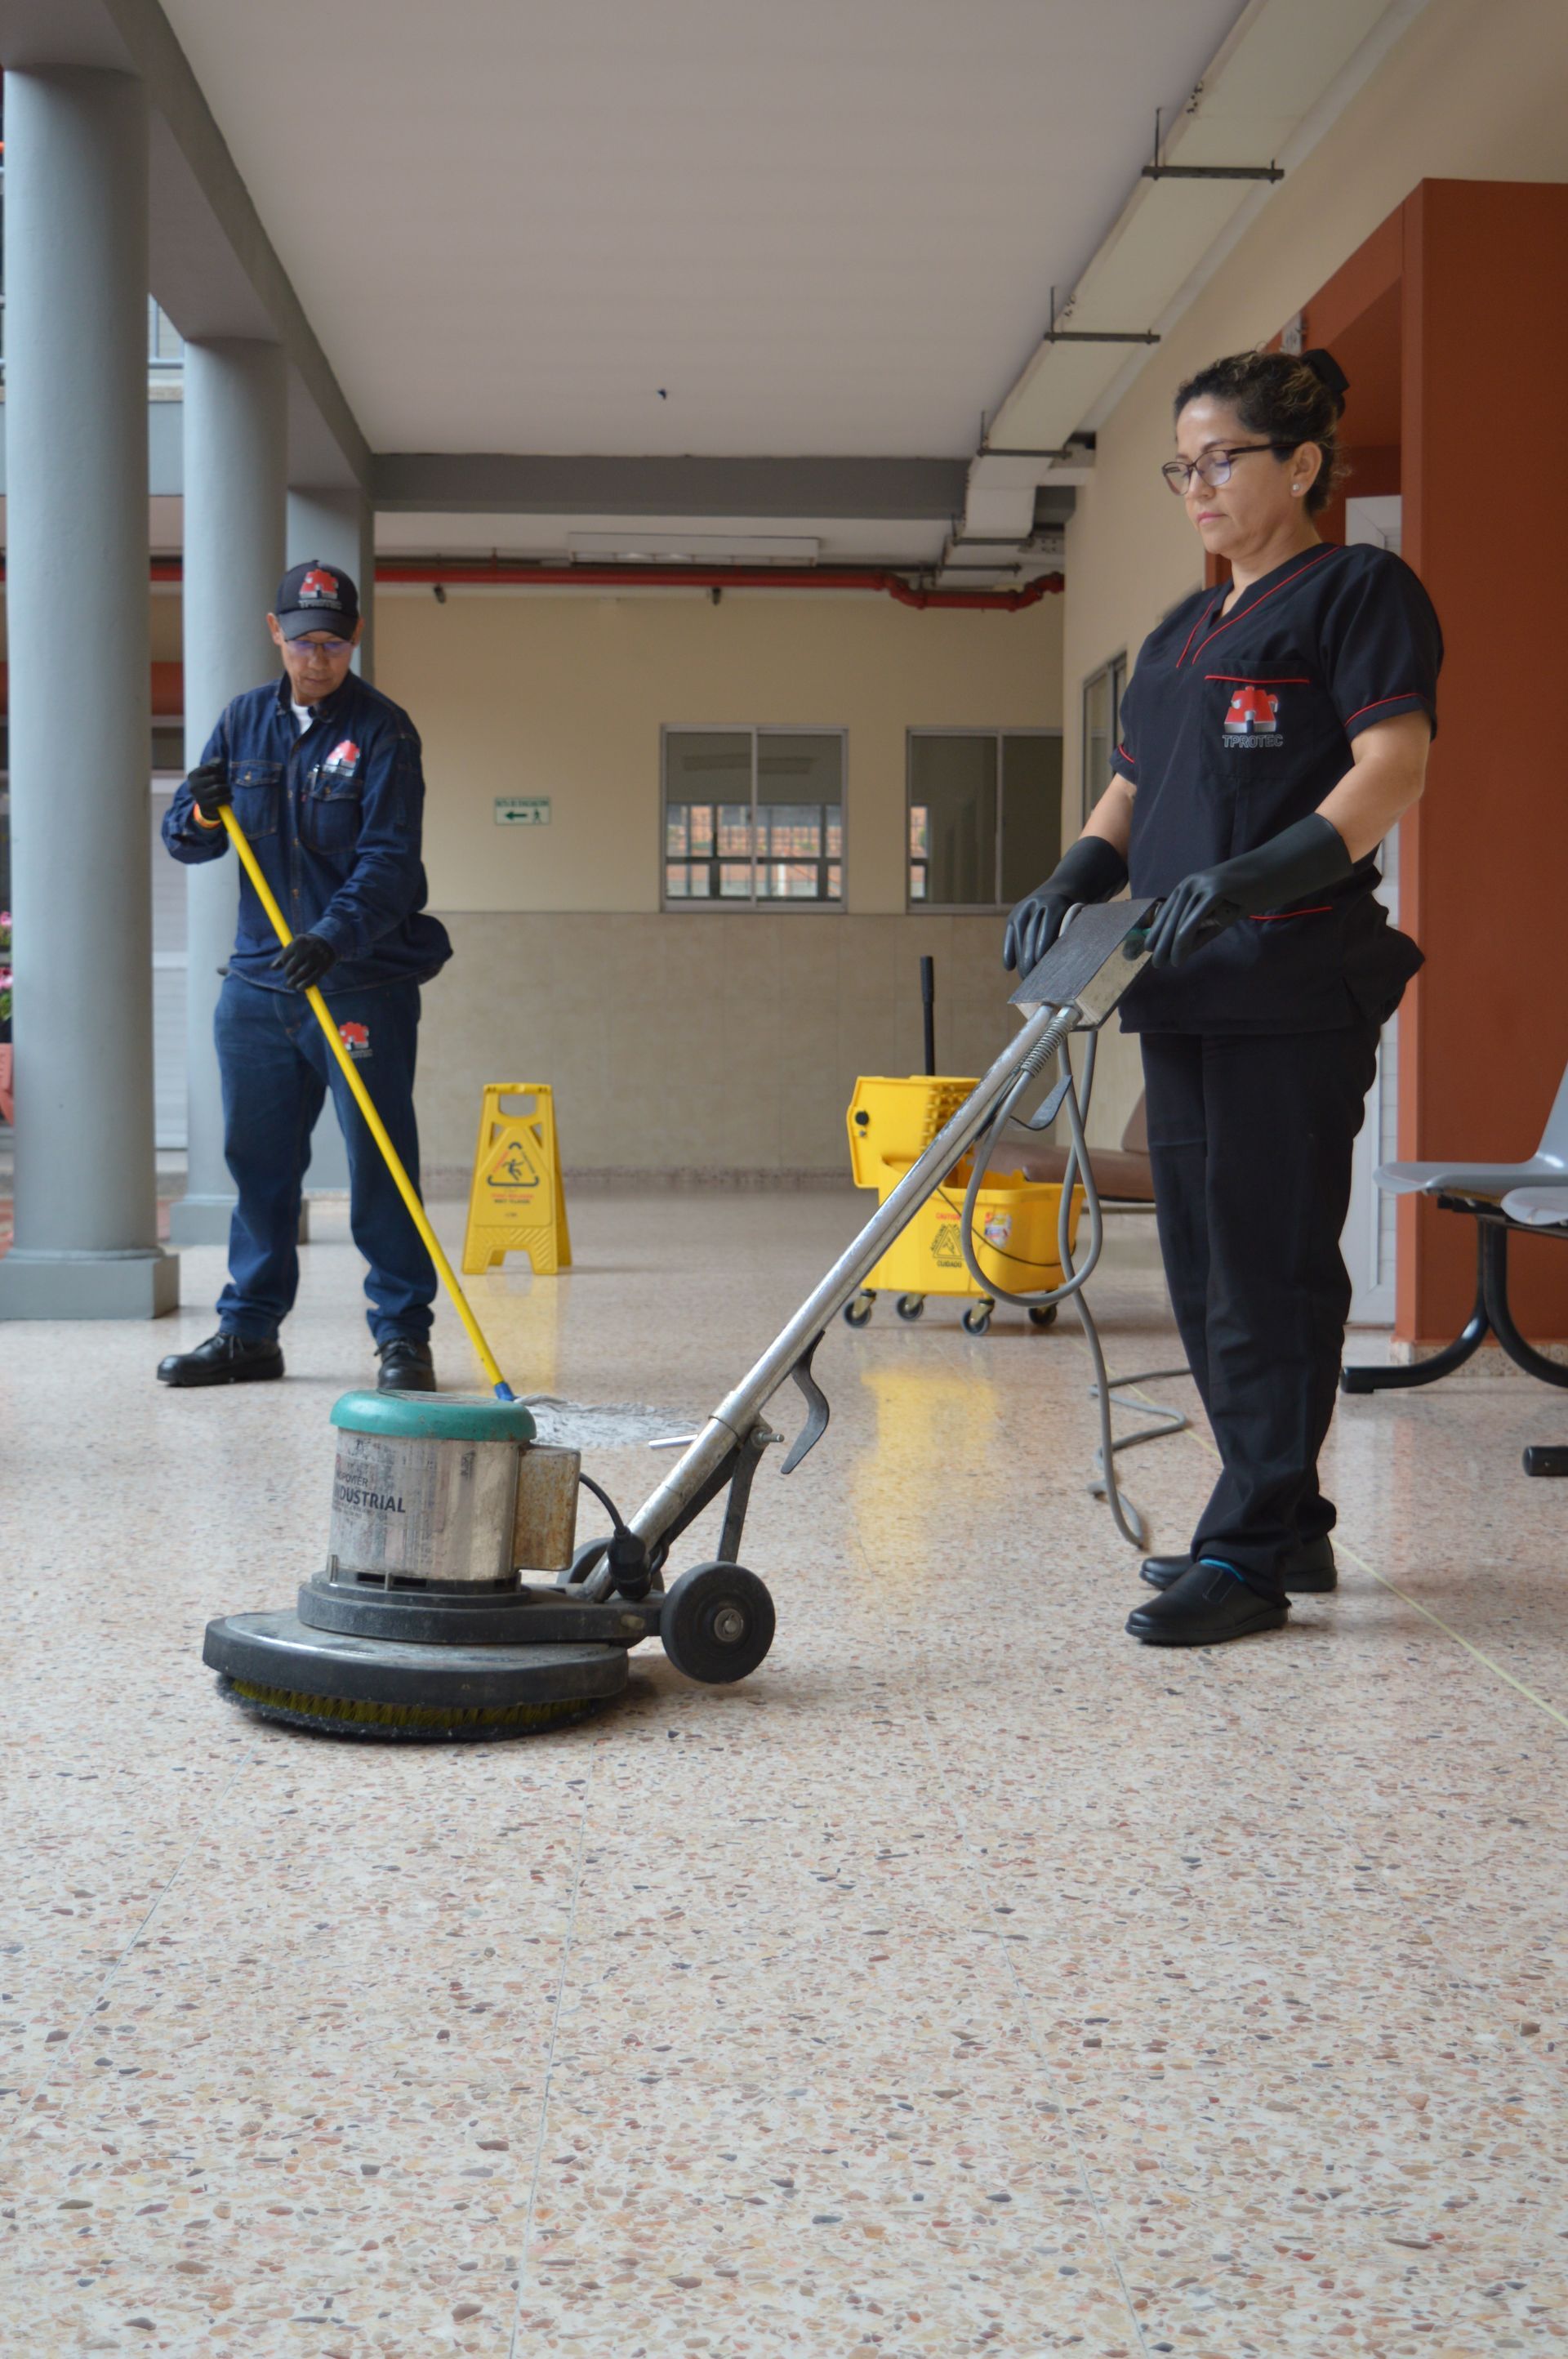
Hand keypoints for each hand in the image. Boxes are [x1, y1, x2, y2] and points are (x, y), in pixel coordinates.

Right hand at [188, 759, 230, 825]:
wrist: (207, 803)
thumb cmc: (210, 783)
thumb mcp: (211, 770)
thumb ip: (216, 763)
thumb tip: (221, 761)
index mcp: (192, 775)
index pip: (209, 767)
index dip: (218, 770)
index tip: (219, 773)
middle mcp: (193, 786)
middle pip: (214, 778)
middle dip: (223, 780)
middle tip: (225, 783)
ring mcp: (198, 797)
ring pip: (217, 788)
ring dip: (227, 788)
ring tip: (228, 790)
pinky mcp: (205, 806)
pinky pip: (220, 799)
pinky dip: (228, 797)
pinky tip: (230, 796)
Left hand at [273, 933, 336, 990]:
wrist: (329, 941)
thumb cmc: (307, 945)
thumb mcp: (296, 945)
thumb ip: (284, 955)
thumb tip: (272, 968)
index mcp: (299, 942)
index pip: (285, 957)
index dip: (284, 964)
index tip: (287, 967)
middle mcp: (307, 950)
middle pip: (292, 967)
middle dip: (288, 974)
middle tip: (288, 979)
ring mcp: (316, 959)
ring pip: (300, 975)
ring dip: (293, 983)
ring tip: (290, 985)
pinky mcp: (324, 967)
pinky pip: (312, 979)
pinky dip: (305, 985)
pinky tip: (300, 988)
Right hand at [1002, 834, 1129, 973]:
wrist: (1066, 885)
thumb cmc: (1080, 911)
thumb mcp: (1081, 918)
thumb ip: (1074, 935)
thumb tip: (1073, 969)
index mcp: (1056, 903)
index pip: (1046, 931)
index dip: (1043, 952)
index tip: (1043, 972)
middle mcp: (1037, 903)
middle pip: (1030, 936)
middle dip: (1030, 960)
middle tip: (1033, 983)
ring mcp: (1024, 907)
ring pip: (1019, 938)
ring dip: (1021, 959)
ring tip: (1025, 978)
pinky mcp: (1015, 913)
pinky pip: (1010, 935)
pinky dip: (1009, 951)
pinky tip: (1009, 967)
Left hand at [1144, 814, 1352, 968]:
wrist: (1272, 872)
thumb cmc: (1247, 894)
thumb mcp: (1219, 914)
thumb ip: (1202, 930)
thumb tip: (1182, 951)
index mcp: (1187, 886)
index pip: (1166, 913)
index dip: (1156, 933)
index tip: (1149, 952)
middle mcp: (1189, 884)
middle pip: (1169, 919)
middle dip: (1160, 944)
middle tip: (1155, 965)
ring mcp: (1201, 886)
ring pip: (1179, 923)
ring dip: (1171, 947)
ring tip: (1167, 964)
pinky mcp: (1214, 891)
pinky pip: (1194, 921)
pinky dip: (1184, 941)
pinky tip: (1181, 956)